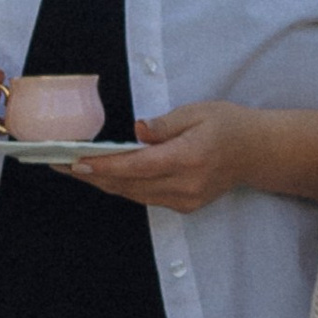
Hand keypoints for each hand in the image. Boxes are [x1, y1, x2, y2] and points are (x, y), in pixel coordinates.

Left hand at [58, 99, 258, 211]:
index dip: (105, 167)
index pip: (138, 166)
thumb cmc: (228, 126)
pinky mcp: (185, 206)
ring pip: (134, 195)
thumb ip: (165, 124)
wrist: (257, 153)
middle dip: (93, 176)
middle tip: (61, 164)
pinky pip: (146, 198)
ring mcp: (186, 199)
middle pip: (129, 185)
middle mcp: (186, 184)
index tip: (77, 163)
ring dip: (104, 183)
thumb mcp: (198, 112)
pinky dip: (125, 187)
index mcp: (189, 157)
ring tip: (75, 170)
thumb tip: (137, 131)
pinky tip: (105, 176)